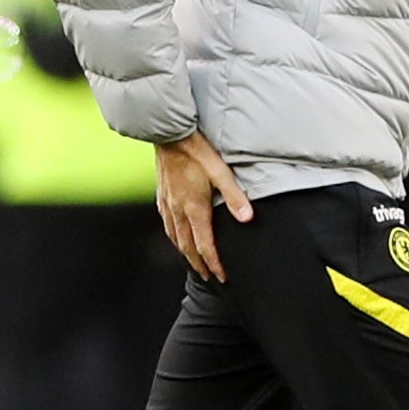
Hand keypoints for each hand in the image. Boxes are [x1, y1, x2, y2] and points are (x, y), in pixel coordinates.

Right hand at [154, 132, 251, 282]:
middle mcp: (178, 210)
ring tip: (193, 262)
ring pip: (175, 237)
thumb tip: (247, 218)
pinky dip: (173, 236)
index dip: (213, 264)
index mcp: (194, 207)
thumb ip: (234, 196)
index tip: (221, 277)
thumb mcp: (220, 171)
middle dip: (199, 264)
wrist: (168, 132)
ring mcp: (168, 202)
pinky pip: (166, 223)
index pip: (204, 245)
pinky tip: (175, 234)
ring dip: (185, 253)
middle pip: (188, 246)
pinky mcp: (162, 194)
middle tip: (208, 277)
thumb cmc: (195, 149)